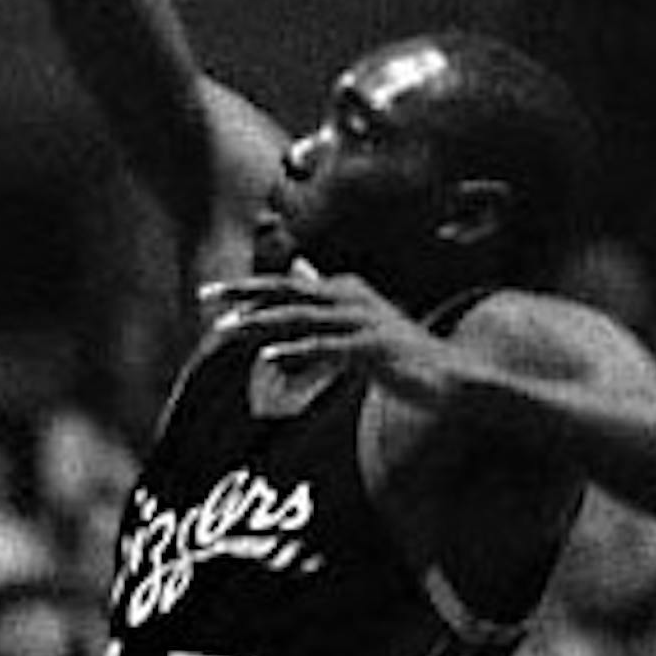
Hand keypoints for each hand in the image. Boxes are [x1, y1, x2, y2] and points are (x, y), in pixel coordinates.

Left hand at [199, 271, 463, 411]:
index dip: (247, 290)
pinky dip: (294, 352)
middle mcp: (352, 298)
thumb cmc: (400, 358)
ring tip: (223, 330)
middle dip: (243, 292)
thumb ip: (326, 307)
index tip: (210, 295)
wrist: (451, 381)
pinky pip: (324, 348)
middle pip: (287, 290)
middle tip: (204, 295)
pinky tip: (266, 358)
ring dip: (258, 323)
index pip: (286, 286)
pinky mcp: (372, 348)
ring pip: (300, 317)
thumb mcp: (357, 327)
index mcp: (345, 291)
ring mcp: (363, 321)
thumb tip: (301, 275)